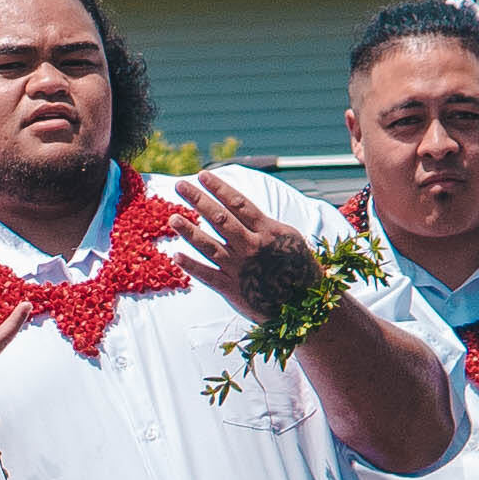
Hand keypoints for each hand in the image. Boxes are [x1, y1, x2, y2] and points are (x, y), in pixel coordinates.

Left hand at [153, 174, 319, 319]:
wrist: (306, 304)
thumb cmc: (295, 266)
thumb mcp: (286, 237)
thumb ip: (261, 223)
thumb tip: (237, 205)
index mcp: (267, 230)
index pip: (238, 203)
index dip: (219, 188)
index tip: (202, 175)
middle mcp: (252, 246)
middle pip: (220, 219)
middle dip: (199, 200)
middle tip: (180, 185)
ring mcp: (241, 268)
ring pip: (210, 246)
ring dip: (189, 231)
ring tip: (172, 218)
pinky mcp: (233, 289)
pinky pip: (208, 276)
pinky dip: (192, 267)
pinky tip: (176, 256)